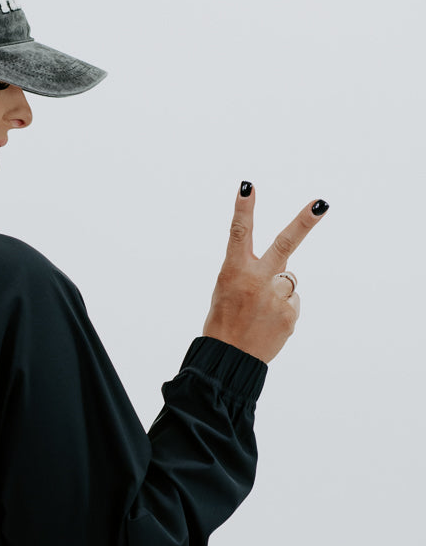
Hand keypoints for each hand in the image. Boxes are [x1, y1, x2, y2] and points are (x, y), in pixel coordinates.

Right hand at [202, 185, 328, 363]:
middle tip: (322, 204)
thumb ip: (253, 272)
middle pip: (284, 244)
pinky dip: (282, 310)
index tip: (247, 186)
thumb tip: (285, 270)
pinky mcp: (289, 315)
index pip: (239, 233)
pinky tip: (267, 322)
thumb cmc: (224, 320)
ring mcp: (275, 298)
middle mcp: (256, 280)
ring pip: (288, 280)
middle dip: (304, 222)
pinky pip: (292, 302)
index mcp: (234, 271)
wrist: (229, 358)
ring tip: (260, 311)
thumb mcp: (227, 288)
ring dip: (278, 291)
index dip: (243, 208)